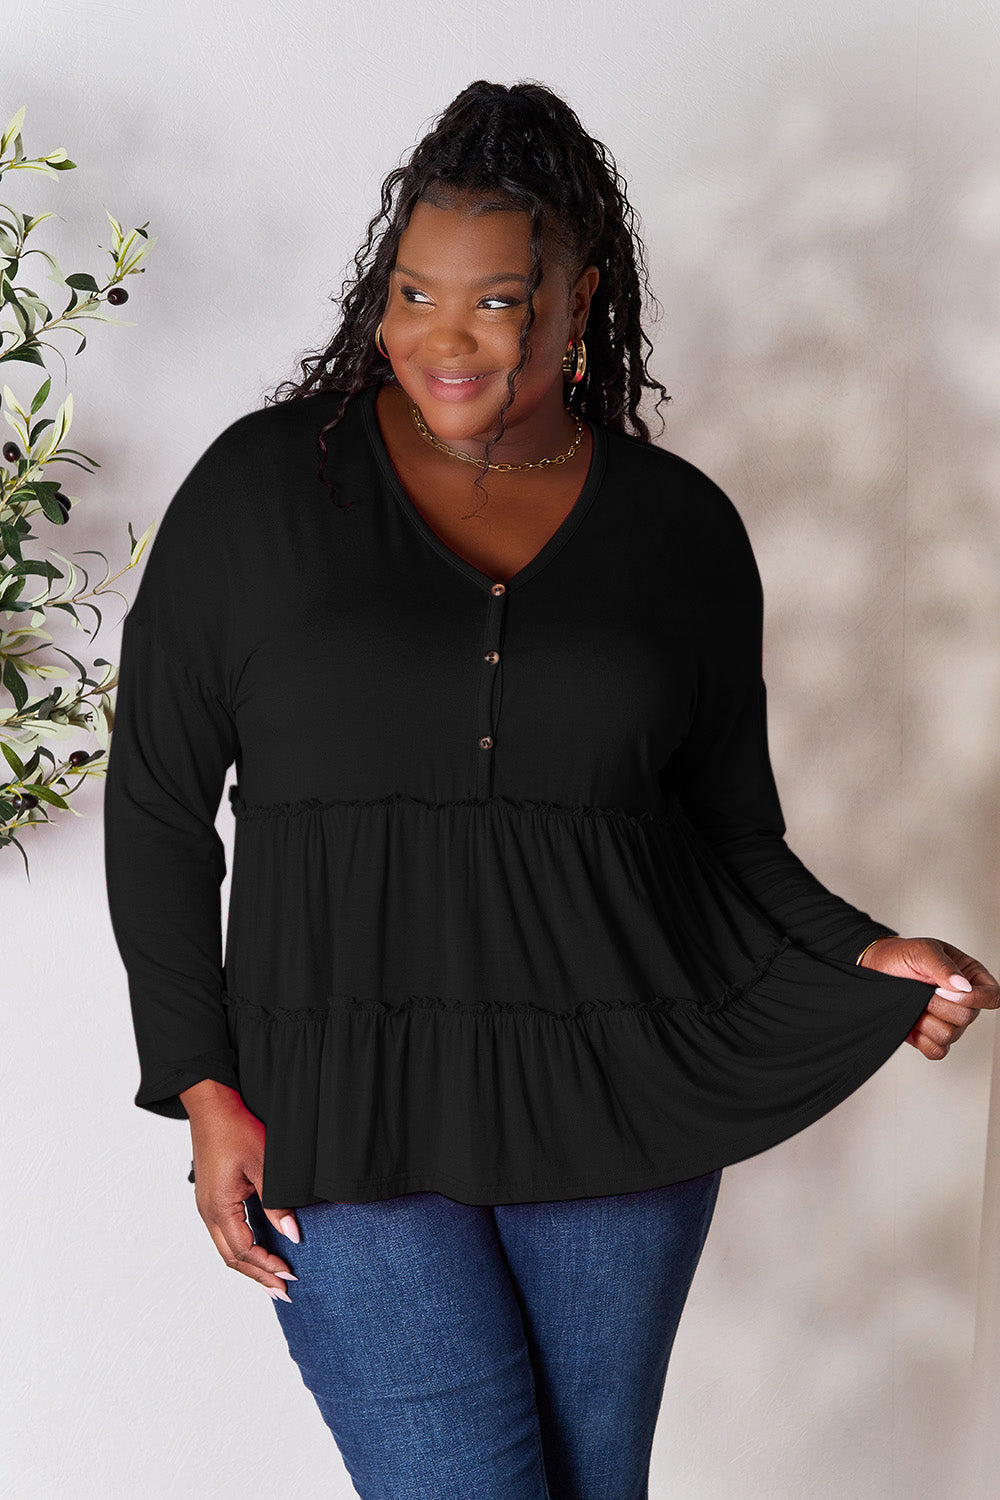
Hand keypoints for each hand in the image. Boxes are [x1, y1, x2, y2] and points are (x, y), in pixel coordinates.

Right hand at [180, 1080, 302, 1300]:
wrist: (213, 1105)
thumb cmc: (235, 1129)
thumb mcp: (263, 1166)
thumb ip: (276, 1203)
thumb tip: (292, 1235)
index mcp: (219, 1208)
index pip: (245, 1251)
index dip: (268, 1266)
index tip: (291, 1276)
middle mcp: (208, 1212)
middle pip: (233, 1258)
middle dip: (258, 1276)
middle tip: (283, 1291)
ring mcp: (207, 1205)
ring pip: (227, 1247)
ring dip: (250, 1264)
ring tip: (273, 1277)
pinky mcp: (211, 1196)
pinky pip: (225, 1232)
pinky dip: (243, 1247)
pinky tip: (259, 1248)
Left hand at [858, 936, 999, 1059]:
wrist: (874, 968)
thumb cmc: (900, 956)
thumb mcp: (922, 950)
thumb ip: (943, 966)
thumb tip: (963, 986)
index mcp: (969, 977)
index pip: (992, 996)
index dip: (975, 998)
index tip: (947, 991)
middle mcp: (963, 1001)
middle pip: (967, 1018)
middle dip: (939, 1005)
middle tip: (924, 991)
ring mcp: (947, 1020)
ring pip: (950, 1035)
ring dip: (927, 1020)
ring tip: (916, 1003)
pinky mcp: (930, 1036)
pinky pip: (937, 1051)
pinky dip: (922, 1039)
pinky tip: (914, 1021)